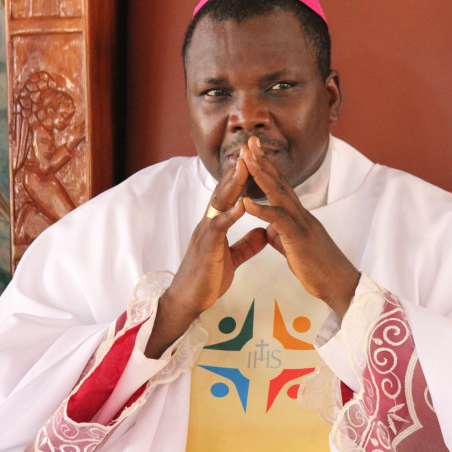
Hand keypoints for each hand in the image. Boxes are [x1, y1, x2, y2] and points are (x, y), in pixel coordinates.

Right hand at [145, 152, 267, 357]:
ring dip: (232, 185)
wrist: (188, 301)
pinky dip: (230, 215)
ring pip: (219, 203)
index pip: (228, 195)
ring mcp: (206, 234)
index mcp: (215, 225)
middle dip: (235, 170)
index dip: (240, 177)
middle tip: (248, 149)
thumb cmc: (207, 279)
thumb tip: (263, 232)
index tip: (252, 159)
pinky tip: (242, 205)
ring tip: (244, 167)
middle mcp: (209, 224)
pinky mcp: (206, 248)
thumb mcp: (232, 259)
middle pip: (223, 191)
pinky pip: (218, 228)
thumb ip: (246, 245)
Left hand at [241, 136, 359, 316]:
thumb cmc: (319, 268)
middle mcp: (301, 214)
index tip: (254, 152)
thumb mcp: (296, 249)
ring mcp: (301, 224)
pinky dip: (261, 210)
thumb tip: (270, 231)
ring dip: (261, 175)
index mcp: (298, 216)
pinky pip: (278, 221)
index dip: (267, 168)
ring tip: (246, 160)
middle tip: (249, 141)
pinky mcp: (298, 239)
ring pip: (279, 194)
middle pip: (279, 182)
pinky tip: (246, 203)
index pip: (281, 186)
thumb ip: (282, 236)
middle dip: (263, 161)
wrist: (339, 284)